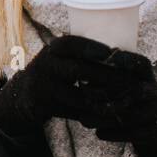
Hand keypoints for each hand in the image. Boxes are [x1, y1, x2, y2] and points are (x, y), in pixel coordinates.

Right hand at [0, 34, 120, 135]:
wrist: (27, 93)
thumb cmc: (58, 69)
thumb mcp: (64, 55)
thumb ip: (86, 54)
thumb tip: (126, 54)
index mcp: (54, 48)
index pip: (73, 44)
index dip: (94, 48)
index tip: (116, 53)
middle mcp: (46, 64)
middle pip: (79, 70)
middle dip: (107, 76)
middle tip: (129, 81)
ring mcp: (44, 86)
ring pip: (79, 96)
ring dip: (104, 99)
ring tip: (125, 99)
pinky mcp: (47, 106)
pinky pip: (75, 112)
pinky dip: (94, 112)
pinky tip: (110, 112)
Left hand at [71, 41, 156, 156]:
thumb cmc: (131, 105)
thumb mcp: (125, 88)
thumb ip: (108, 82)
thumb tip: (82, 84)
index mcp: (148, 77)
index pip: (140, 63)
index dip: (124, 59)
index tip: (104, 59)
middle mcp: (156, 91)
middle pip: (129, 89)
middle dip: (102, 94)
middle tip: (83, 99)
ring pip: (126, 114)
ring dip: (101, 118)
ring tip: (84, 120)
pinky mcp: (155, 132)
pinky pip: (130, 133)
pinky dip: (111, 133)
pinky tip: (99, 132)